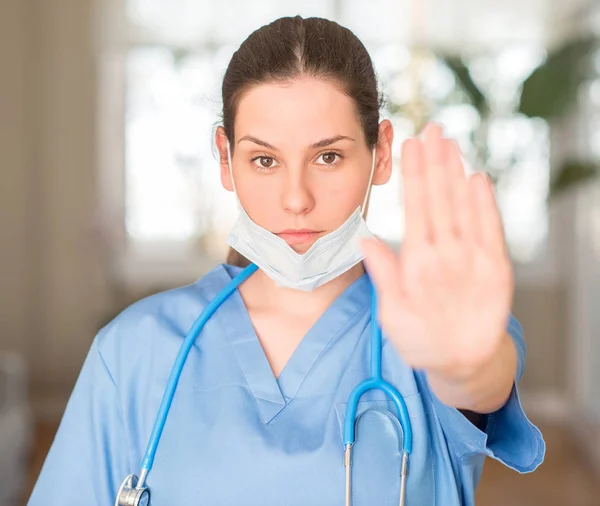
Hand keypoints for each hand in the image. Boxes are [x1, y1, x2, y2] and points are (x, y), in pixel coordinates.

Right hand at [362, 124, 513, 380]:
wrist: (467, 362)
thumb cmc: (422, 339)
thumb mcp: (391, 314)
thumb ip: (382, 274)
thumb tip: (365, 239)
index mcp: (418, 265)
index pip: (416, 207)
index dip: (414, 173)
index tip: (412, 146)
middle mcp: (447, 256)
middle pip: (440, 198)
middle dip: (435, 161)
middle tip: (432, 129)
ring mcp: (475, 259)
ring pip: (464, 206)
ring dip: (456, 172)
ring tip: (449, 143)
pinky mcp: (497, 266)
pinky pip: (491, 226)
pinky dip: (485, 201)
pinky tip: (477, 178)